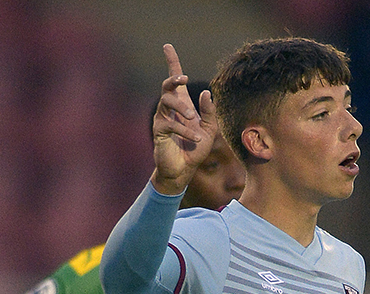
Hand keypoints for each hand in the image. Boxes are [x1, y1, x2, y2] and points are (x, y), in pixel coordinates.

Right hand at [151, 43, 219, 195]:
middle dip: (173, 79)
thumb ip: (209, 111)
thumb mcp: (209, 129)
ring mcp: (162, 119)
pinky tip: (197, 138)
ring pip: (166, 102)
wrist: (184, 171)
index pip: (175, 81)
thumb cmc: (195, 149)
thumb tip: (204, 92)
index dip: (172, 63)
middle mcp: (170, 109)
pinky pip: (170, 125)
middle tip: (183, 79)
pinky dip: (186, 131)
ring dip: (181, 108)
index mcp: (182, 105)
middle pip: (167, 87)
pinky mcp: (159, 132)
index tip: (167, 47)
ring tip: (192, 118)